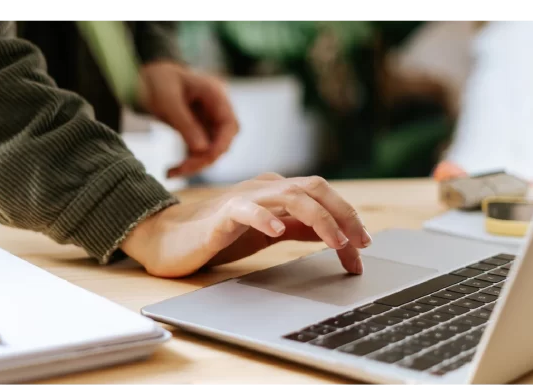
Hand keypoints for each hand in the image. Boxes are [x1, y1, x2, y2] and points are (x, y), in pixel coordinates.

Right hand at [120, 173, 371, 277]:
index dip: (347, 217)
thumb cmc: (217, 236)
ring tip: (335, 242)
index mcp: (276, 191)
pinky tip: (276, 230)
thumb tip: (334, 233)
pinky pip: (246, 210)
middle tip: (359, 243)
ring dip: (319, 218)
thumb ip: (298, 228)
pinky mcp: (221, 215)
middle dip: (343, 214)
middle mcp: (264, 188)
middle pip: (314, 188)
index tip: (363, 247)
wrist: (170, 240)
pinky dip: (265, 218)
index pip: (322, 195)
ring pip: (290, 196)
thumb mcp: (268, 232)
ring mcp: (243, 198)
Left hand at [138, 61, 238, 178]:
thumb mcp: (167, 100)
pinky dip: (187, 162)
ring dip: (194, 164)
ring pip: (210, 149)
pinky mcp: (197, 130)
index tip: (204, 158)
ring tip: (170, 173)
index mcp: (215, 94)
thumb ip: (185, 123)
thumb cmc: (157, 80)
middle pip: (222, 141)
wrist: (144, 76)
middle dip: (204, 158)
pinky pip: (198, 150)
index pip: (230, 125)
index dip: (221, 145)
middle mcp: (215, 109)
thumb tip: (202, 150)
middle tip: (180, 170)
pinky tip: (171, 171)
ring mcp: (207, 120)